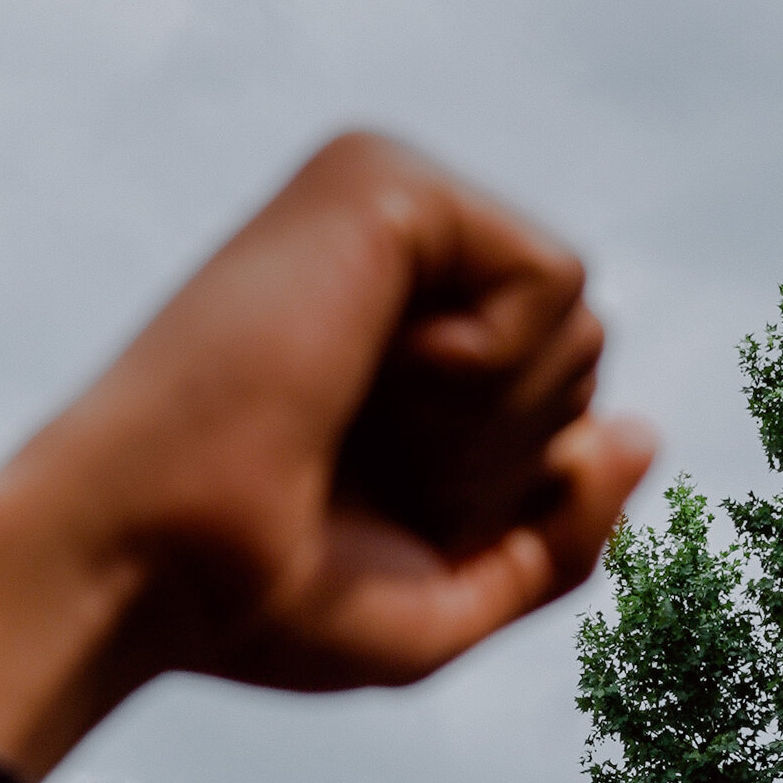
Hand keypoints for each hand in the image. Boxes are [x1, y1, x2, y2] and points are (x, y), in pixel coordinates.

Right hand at [0, 134, 656, 781]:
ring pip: (581, 322)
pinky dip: (489, 372)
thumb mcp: (445, 600)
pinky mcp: (385, 179)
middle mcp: (391, 265)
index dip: (498, 500)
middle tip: (359, 473)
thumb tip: (644, 430)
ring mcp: (384, 207)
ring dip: (490, 425)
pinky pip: (557, 279)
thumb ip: (557, 531)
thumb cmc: (255, 602)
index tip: (366, 515)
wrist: (138, 567)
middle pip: (583, 358)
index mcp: (393, 351)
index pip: (558, 409)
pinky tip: (371, 373)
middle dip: (503, 460)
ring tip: (352, 423)